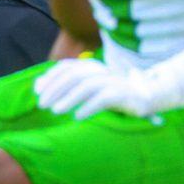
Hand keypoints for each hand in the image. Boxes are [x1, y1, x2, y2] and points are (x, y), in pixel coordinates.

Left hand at [34, 58, 151, 119]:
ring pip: (88, 86)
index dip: (51, 78)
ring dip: (69, 98)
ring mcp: (114, 81)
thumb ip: (63, 85)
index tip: (38, 92)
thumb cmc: (112, 94)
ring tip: (56, 111)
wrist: (146, 97)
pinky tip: (77, 117)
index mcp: (92, 67)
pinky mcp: (124, 94)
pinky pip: (104, 98)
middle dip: (56, 89)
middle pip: (75, 75)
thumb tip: (37, 85)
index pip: (67, 68)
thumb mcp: (86, 89)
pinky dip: (89, 107)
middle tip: (42, 104)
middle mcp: (102, 71)